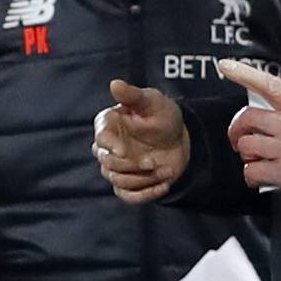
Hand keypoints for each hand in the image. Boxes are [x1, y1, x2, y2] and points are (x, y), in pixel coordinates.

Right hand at [94, 80, 187, 202]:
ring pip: (119, 181)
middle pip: (107, 164)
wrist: (180, 138)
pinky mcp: (128, 183)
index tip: (125, 151)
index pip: (100, 138)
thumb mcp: (152, 101)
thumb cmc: (163, 115)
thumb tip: (114, 84)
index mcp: (109, 124)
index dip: (111, 146)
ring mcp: (117, 167)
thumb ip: (133, 95)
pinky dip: (146, 195)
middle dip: (132, 166)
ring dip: (144, 179)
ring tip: (166, 170)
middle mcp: (108, 147)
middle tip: (153, 161)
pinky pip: (128, 196)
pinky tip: (164, 186)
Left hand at [221, 60, 280, 212]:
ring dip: (246, 155)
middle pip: (248, 118)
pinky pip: (252, 171)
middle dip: (237, 130)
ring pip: (246, 145)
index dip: (245, 73)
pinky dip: (251, 176)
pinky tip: (258, 179)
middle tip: (239, 139)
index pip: (270, 85)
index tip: (227, 67)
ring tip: (255, 161)